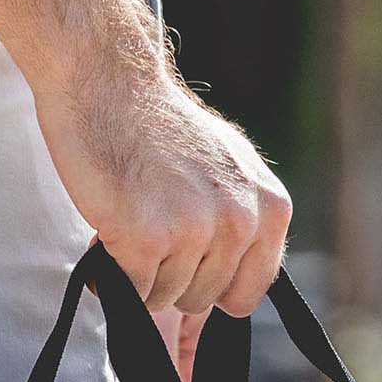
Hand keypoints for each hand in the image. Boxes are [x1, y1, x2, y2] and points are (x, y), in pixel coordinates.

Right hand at [33, 56, 292, 381]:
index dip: (208, 283)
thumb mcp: (228, 169)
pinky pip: (131, 291)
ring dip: (139, 271)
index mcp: (271, 208)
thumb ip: (243, 224)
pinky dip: (113, 270)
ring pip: (164, 298)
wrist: (110, 83)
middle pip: (201, 299)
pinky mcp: (148, 236)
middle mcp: (242, 221)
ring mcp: (196, 229)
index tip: (184, 256)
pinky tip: (110, 226)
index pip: (247, 293)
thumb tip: (231, 298)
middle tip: (149, 220)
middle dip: (169, 273)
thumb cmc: (159, 126)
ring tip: (132, 216)